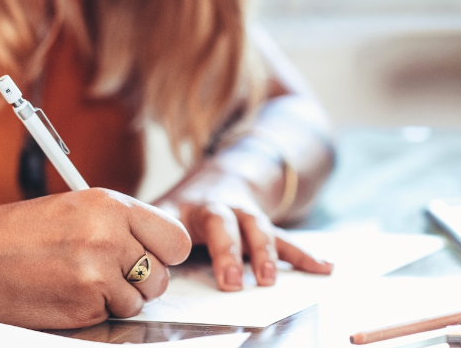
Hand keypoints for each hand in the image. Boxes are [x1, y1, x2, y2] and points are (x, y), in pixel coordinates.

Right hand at [0, 189, 191, 326]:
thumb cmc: (17, 233)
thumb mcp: (74, 209)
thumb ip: (118, 224)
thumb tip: (157, 250)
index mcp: (110, 204)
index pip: (175, 237)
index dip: (165, 253)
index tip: (152, 257)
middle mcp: (109, 235)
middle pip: (163, 274)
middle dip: (145, 280)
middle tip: (116, 276)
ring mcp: (97, 272)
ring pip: (139, 300)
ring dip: (118, 299)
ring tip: (80, 282)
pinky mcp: (83, 305)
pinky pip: (110, 316)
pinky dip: (93, 312)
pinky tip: (64, 295)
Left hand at [157, 172, 332, 291]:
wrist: (217, 178)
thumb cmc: (181, 207)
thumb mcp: (159, 211)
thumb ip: (149, 232)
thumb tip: (136, 265)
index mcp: (188, 207)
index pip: (185, 221)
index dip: (183, 241)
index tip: (181, 264)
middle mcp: (219, 207)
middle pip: (225, 223)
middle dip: (228, 252)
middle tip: (230, 283)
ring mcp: (245, 214)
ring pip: (258, 228)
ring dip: (265, 253)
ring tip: (268, 279)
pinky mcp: (264, 224)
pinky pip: (286, 239)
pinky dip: (306, 254)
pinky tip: (325, 267)